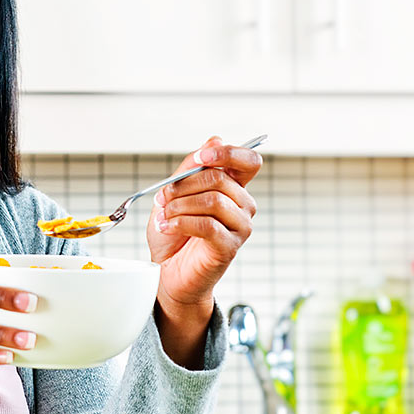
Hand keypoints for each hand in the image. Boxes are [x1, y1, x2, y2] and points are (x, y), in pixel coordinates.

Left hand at [146, 136, 260, 366]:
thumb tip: (214, 140)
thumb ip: (191, 167)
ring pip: (213, 200)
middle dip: (184, 184)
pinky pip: (207, 224)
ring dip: (180, 205)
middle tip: (164, 197)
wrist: (165, 273)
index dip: (228, 153)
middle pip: (220, 178)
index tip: (201, 158)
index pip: (249, 161)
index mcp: (233, 188)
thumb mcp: (174, 193)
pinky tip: (169, 227)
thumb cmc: (172, 235)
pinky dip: (181, 222)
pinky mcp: (230, 247)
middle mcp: (243, 205)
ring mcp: (240, 227)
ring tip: (165, 216)